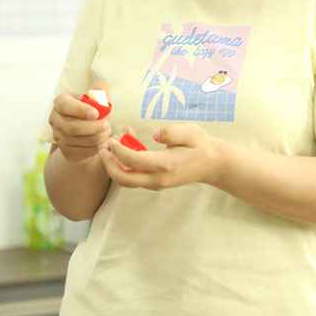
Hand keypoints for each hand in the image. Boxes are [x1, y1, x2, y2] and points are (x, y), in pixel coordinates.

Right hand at [49, 90, 111, 163]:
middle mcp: (55, 120)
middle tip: (107, 125)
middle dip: (94, 128)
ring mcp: (59, 137)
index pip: (66, 106)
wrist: (88, 131)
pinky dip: (96, 147)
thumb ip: (99, 91)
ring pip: (79, 141)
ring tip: (107, 131)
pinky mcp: (66, 151)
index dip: (80, 110)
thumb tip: (102, 84)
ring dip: (98, 137)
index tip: (96, 114)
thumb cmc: (93, 110)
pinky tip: (103, 141)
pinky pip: (83, 151)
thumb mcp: (96, 99)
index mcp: (61, 102)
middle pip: (72, 128)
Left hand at [98, 124, 221, 190]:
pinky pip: (134, 178)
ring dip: (115, 166)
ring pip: (127, 181)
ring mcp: (156, 184)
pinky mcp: (156, 183)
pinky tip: (127, 149)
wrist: (213, 164)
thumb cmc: (201, 145)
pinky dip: (125, 167)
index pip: (134, 161)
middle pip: (124, 178)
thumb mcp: (191, 132)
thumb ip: (172, 132)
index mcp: (165, 165)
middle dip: (109, 165)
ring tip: (111, 148)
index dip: (118, 150)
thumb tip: (156, 133)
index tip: (111, 139)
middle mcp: (158, 178)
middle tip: (103, 148)